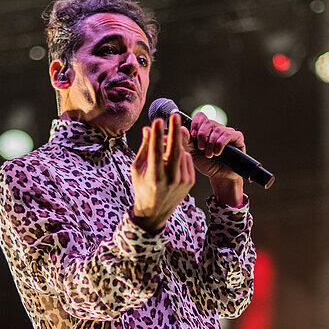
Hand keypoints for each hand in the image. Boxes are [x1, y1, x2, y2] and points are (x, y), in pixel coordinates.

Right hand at [131, 114, 194, 232]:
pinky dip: (180, 155)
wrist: (154, 212)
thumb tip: (147, 128)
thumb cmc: (142, 188)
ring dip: (173, 146)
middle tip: (175, 115)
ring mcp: (182, 181)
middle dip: (175, 131)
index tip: (157, 120)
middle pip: (175, 150)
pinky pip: (187, 160)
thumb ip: (144, 148)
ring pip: (181, 153)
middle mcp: (170, 180)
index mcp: (154, 178)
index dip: (157, 135)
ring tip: (164, 149)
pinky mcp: (190, 181)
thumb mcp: (137, 169)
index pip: (156, 152)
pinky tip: (171, 161)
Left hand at [185, 111, 244, 205]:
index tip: (193, 135)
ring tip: (209, 155)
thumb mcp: (193, 153)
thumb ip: (186, 141)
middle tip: (201, 148)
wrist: (219, 177)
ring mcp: (228, 132)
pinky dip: (220, 144)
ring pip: (217, 129)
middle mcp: (217, 128)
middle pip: (208, 121)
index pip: (201, 116)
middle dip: (202, 135)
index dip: (196, 123)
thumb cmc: (206, 164)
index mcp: (205, 130)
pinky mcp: (237, 138)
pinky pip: (228, 134)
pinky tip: (217, 153)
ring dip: (211, 143)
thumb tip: (180, 128)